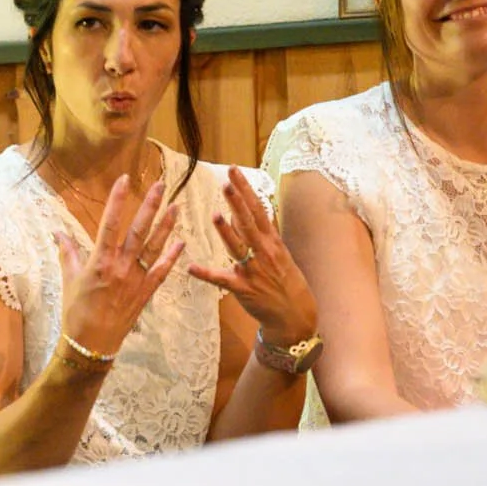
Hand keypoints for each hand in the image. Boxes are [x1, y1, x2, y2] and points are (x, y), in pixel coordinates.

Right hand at [56, 176, 183, 357]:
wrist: (91, 343)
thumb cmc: (76, 311)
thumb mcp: (69, 279)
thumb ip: (67, 252)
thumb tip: (57, 232)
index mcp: (99, 261)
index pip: (109, 223)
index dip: (118, 199)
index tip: (125, 179)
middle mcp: (120, 267)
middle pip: (138, 230)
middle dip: (150, 206)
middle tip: (161, 185)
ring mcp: (135, 280)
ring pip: (154, 247)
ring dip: (166, 226)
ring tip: (176, 206)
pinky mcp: (145, 293)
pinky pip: (161, 271)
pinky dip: (172, 257)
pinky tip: (181, 242)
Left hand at [186, 167, 317, 345]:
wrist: (295, 314)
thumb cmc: (285, 281)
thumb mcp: (278, 253)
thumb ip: (260, 233)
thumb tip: (242, 213)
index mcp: (272, 241)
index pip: (258, 209)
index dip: (246, 189)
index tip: (234, 171)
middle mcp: (264, 252)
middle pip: (249, 222)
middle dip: (238, 202)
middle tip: (226, 182)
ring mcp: (254, 270)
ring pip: (239, 247)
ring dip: (227, 232)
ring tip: (215, 215)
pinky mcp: (244, 289)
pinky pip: (222, 280)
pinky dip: (206, 274)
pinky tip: (191, 267)